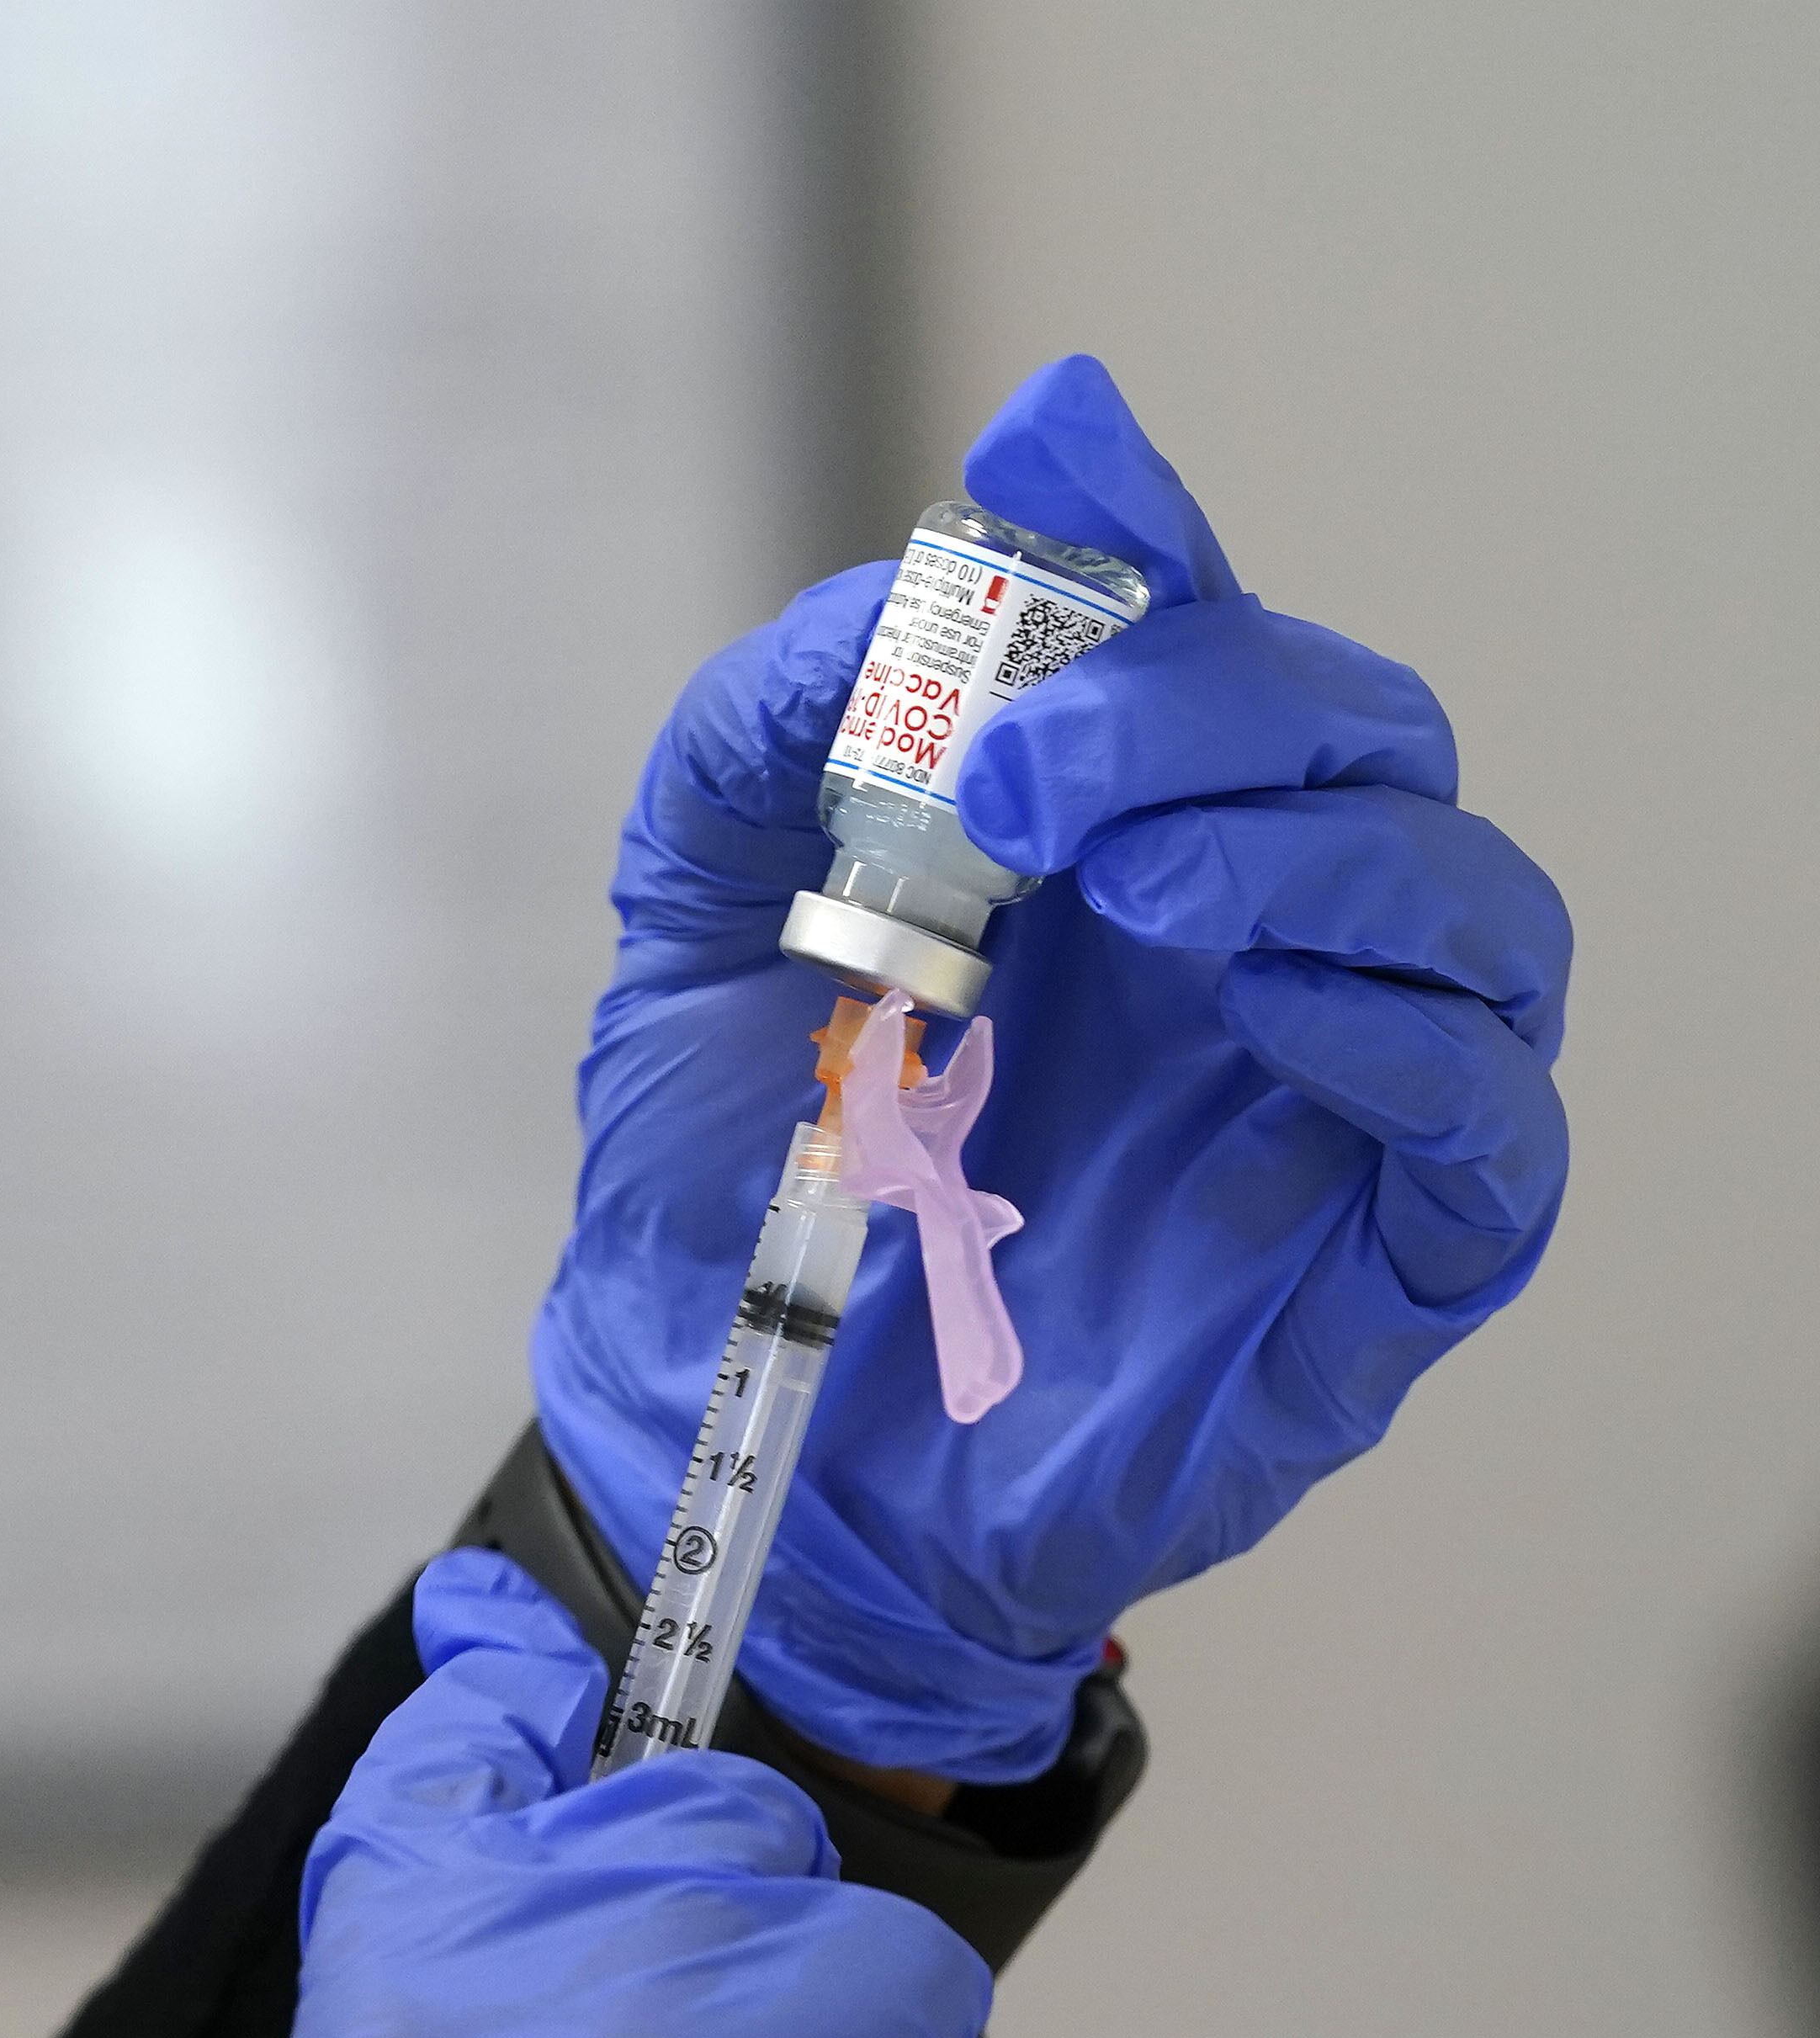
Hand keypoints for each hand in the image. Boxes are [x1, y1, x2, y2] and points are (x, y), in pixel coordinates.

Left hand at [533, 355, 1569, 1777]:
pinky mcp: (1373, 1272)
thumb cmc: (734, 1186)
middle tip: (1018, 779)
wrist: (704, 1423)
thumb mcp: (696, 938)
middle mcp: (1244, 944)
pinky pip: (1487, 1132)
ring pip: (1467, 915)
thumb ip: (767, 745)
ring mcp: (1326, 1103)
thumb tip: (891, 593)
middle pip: (1353, 744)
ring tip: (1148, 879)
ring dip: (1322, 858)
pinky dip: (1413, 1042)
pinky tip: (1277, 1009)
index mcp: (1107, 842)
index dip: (1154, 547)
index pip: (1203, 641)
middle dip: (1201, 714)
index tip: (1056, 469)